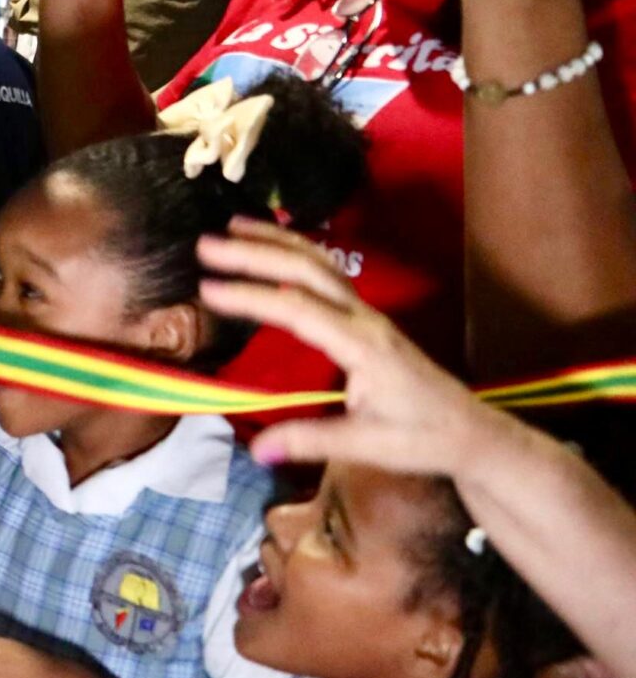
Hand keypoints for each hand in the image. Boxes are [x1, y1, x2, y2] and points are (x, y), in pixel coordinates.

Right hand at [195, 219, 503, 473]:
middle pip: (307, 271)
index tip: (208, 288)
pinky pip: (326, 274)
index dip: (252, 296)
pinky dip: (295, 252)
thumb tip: (257, 450)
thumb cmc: (423, 439)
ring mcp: (367, 314)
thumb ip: (311, 441)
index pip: (298, 309)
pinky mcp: (365, 318)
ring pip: (319, 263)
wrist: (471, 433)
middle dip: (255, 252)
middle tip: (206, 245)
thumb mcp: (369, 446)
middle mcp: (364, 319)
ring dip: (275, 241)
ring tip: (232, 227)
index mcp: (363, 345)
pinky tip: (273, 248)